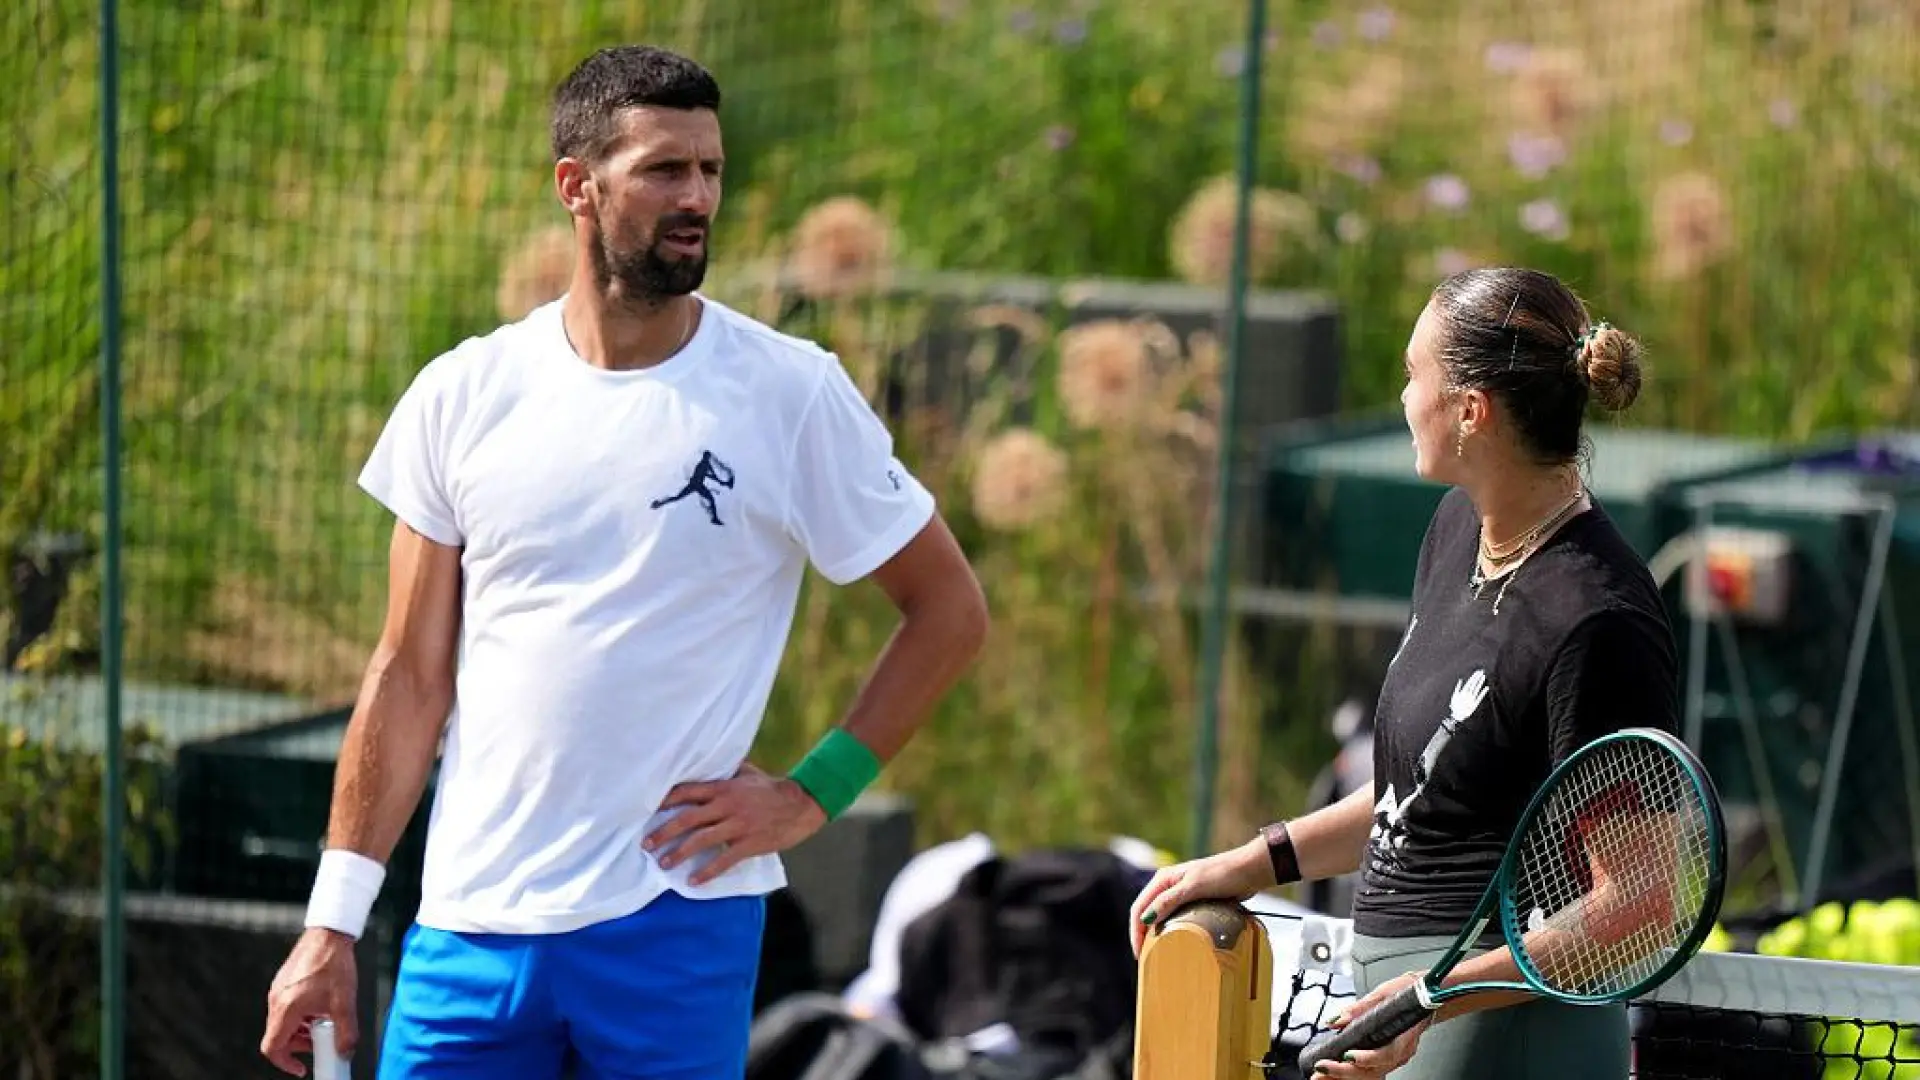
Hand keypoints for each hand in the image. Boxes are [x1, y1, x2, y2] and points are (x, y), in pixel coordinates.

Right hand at [260, 927, 358, 1075]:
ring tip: (325, 1021)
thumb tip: (345, 1053)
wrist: (329, 933)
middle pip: (278, 1036)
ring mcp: (277, 990)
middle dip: (300, 1045)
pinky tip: (320, 1006)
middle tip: (321, 1041)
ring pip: (283, 1022)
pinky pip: (286, 1007)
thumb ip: (345, 1032)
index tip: (302, 1068)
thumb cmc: (334, 964)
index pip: (272, 1048)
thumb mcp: (344, 1002)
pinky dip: (300, 1015)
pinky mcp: (283, 982)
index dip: (285, 1063)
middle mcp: (276, 1000)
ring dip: (301, 1030)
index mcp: (286, 1008)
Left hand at [645, 762, 827, 884]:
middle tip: (647, 843)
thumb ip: (727, 770)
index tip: (648, 810)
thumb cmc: (772, 787)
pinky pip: (724, 860)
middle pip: (688, 818)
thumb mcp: (748, 772)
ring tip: (664, 863)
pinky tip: (694, 881)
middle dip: (665, 831)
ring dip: (680, 852)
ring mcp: (738, 824)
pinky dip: (707, 871)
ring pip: (702, 839)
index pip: (688, 792)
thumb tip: (709, 763)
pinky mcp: (749, 843)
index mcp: (724, 787)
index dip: (666, 801)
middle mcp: (727, 805)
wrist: (801, 804)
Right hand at [1128, 837, 1272, 956]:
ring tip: (1158, 954)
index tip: (1139, 954)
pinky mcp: (1193, 901)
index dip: (1136, 932)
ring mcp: (1180, 893)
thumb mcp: (1194, 887)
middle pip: (1146, 912)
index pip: (1139, 908)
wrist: (1250, 870)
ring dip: (1156, 934)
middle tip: (1146, 959)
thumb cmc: (1223, 874)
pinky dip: (1171, 931)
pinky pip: (1175, 918)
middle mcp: (1168, 885)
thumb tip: (1146, 918)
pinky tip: (1175, 942)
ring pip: (1160, 916)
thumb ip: (1169, 901)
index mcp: (1163, 879)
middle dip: (1142, 935)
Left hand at [1311, 971, 1429, 1077]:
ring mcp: (1395, 1058)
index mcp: (1404, 1036)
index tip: (1347, 1056)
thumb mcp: (1382, 994)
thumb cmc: (1407, 993)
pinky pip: (1370, 1071)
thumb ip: (1358, 1009)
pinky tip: (1334, 1071)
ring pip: (1370, 1075)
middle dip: (1345, 1072)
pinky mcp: (1387, 1058)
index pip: (1385, 1054)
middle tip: (1322, 1068)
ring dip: (1344, 1077)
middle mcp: (1400, 1052)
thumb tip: (1336, 1020)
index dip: (1366, 1058)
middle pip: (1373, 1070)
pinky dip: (1351, 1073)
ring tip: (1322, 1075)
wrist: (1424, 996)